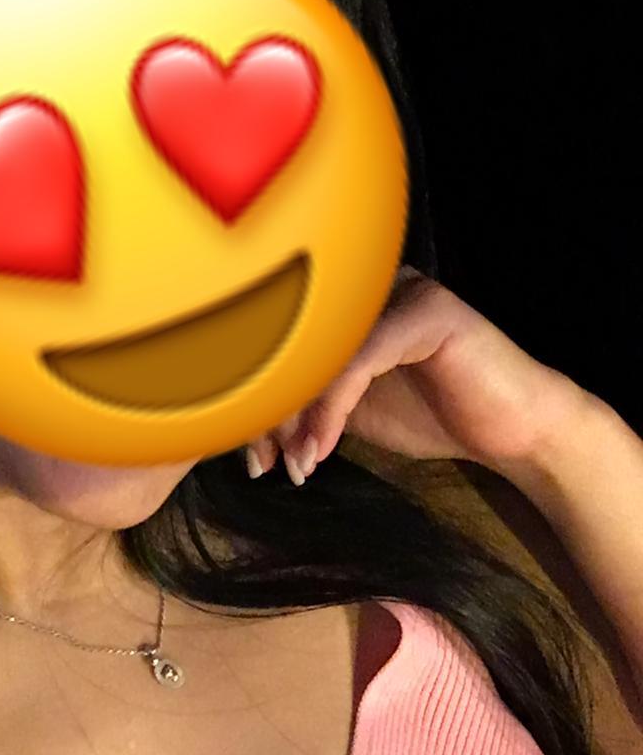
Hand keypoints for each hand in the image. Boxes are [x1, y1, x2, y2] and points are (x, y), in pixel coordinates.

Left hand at [246, 265, 597, 484]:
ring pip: (322, 354)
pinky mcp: (426, 313)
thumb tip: (241, 426)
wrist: (512, 432)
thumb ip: (303, 407)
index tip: (253, 461)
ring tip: (298, 466)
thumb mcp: (349, 413)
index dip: (258, 405)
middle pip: (296, 346)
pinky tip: (321, 450)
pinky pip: (358, 361)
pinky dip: (332, 410)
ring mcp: (399, 293)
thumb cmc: (433, 417)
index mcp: (347, 305)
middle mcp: (370, 288)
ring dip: (300, 418)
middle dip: (273, 415)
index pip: (284, 348)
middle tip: (266, 466)